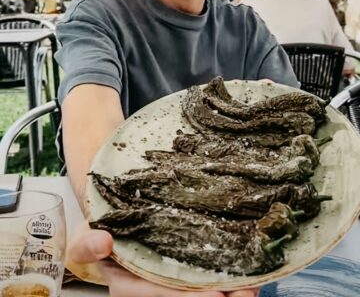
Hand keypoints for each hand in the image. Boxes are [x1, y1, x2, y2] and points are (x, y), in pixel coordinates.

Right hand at [67, 226, 259, 296]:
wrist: (108, 228)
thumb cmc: (98, 233)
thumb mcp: (84, 237)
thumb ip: (87, 244)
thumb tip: (103, 241)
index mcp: (126, 287)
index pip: (158, 296)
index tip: (216, 294)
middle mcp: (149, 292)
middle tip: (248, 291)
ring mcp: (166, 287)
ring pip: (199, 295)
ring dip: (229, 294)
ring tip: (254, 285)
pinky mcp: (181, 278)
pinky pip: (204, 285)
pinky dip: (227, 283)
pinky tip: (246, 277)